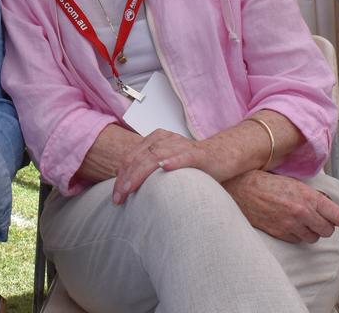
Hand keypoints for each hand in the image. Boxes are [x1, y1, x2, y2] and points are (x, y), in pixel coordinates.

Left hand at [112, 129, 239, 203]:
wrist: (223, 156)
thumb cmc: (192, 164)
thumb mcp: (165, 164)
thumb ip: (148, 170)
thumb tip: (125, 186)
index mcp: (155, 140)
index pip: (131, 157)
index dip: (121, 175)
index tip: (115, 195)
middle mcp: (166, 140)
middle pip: (139, 158)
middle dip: (126, 179)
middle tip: (118, 198)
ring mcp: (182, 146)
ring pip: (156, 157)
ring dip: (140, 174)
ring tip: (130, 188)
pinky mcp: (199, 155)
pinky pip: (185, 156)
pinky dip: (174, 161)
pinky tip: (165, 167)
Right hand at [222, 170, 338, 244]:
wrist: (241, 187)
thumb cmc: (267, 182)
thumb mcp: (295, 184)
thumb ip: (313, 198)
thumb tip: (326, 209)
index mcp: (309, 197)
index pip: (338, 216)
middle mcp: (302, 213)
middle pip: (327, 230)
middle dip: (323, 225)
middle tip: (312, 215)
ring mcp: (290, 225)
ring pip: (313, 238)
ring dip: (310, 231)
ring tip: (296, 218)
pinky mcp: (279, 233)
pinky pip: (298, 241)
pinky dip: (296, 235)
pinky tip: (286, 223)